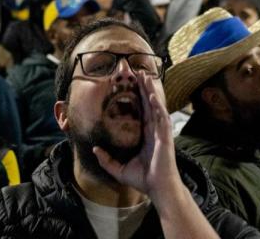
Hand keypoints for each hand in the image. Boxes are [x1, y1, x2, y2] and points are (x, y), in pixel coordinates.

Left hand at [93, 71, 181, 202]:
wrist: (158, 189)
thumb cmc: (143, 180)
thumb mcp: (119, 170)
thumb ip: (106, 160)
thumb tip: (94, 148)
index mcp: (145, 135)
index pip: (141, 111)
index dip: (137, 97)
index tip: (130, 84)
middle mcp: (154, 130)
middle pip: (148, 103)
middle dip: (143, 87)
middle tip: (137, 72)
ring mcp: (160, 131)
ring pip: (155, 105)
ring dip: (150, 90)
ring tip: (144, 75)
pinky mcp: (165, 135)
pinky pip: (161, 116)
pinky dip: (157, 104)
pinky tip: (152, 93)